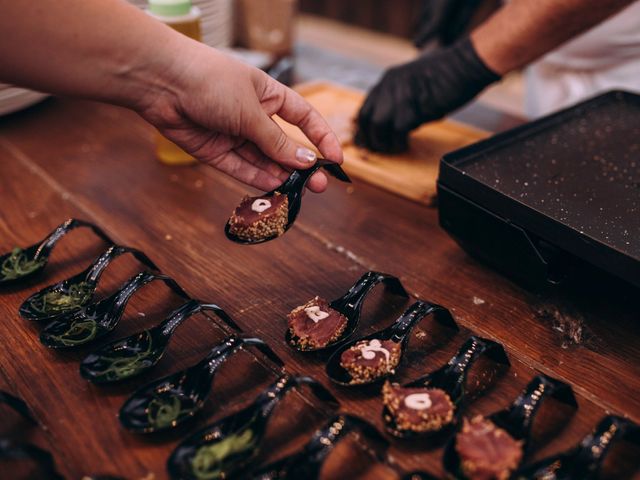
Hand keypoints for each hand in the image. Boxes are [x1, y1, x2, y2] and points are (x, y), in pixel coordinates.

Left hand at [138, 42, 342, 192]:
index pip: (303, 118)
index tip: (335, 159)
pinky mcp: (215, 150)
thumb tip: (306, 161)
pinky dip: (257, 179)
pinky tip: (273, 188)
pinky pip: (241, 168)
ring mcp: (234, 134)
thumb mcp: (251, 111)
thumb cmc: (210, 81)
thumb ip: (277, 141)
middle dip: (301, 166)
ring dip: (280, 176)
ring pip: (263, 161)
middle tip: (318, 186)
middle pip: (284, 145)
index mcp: (269, 95)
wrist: (161, 82)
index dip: (320, 138)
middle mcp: (253, 116)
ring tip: (298, 191)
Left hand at [355, 37, 498, 153]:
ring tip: (393, 148)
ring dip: (382, 142)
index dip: (364, 126)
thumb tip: (397, 122)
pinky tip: (405, 146)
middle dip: (369, 137)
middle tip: (377, 149)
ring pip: (377, 126)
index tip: (367, 139)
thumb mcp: (416, 83)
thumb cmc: (449, 75)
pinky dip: (399, 143)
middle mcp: (388, 86)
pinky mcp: (412, 107)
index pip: (366, 107)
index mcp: (388, 79)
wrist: (467, 64)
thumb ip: (403, 99)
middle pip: (365, 118)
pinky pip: (397, 132)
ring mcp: (399, 96)